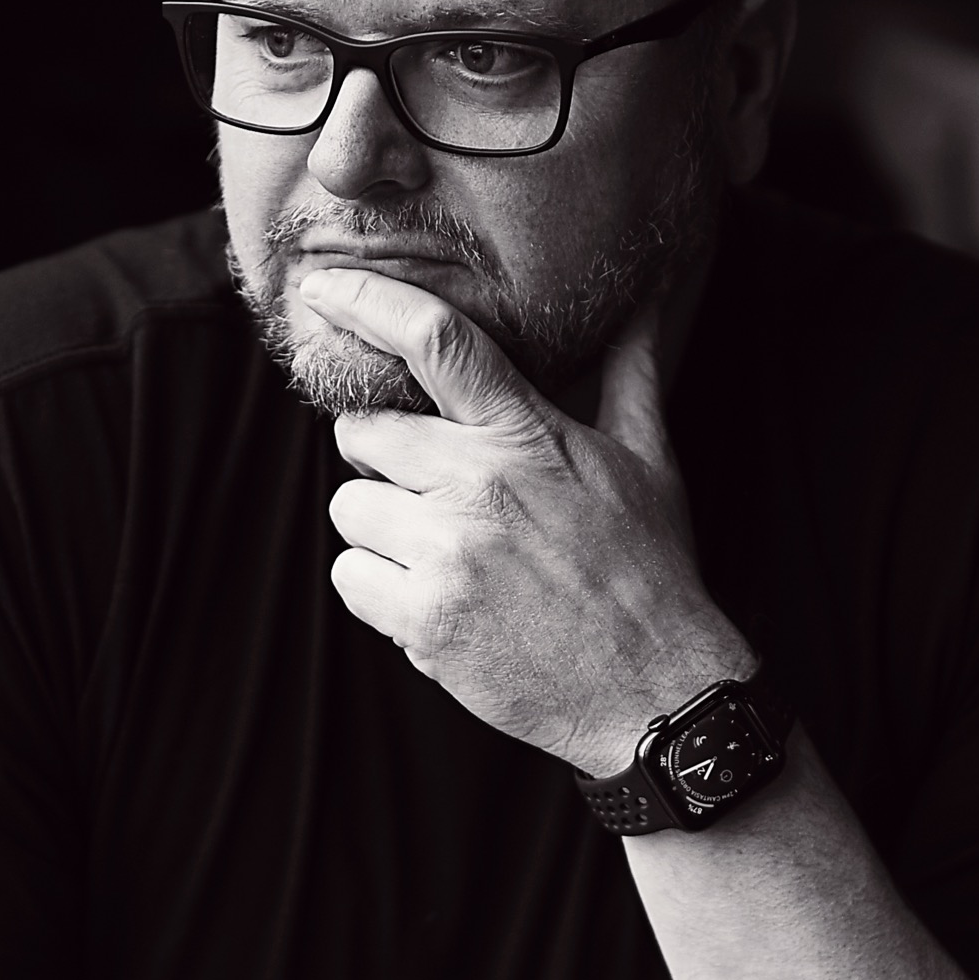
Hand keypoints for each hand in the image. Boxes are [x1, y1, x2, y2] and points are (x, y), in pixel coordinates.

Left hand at [301, 268, 750, 775]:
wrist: (655, 691)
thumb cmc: (650, 570)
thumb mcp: (650, 461)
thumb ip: (632, 373)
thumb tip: (651, 300)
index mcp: (529, 434)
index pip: (437, 342)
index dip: (369, 301)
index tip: (323, 288)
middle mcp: (481, 484)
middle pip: (363, 430)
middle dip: (379, 454)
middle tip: (427, 486)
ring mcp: (449, 553)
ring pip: (349, 506)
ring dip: (380, 528)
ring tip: (441, 552)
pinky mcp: (425, 619)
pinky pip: (350, 578)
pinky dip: (379, 591)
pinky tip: (434, 599)